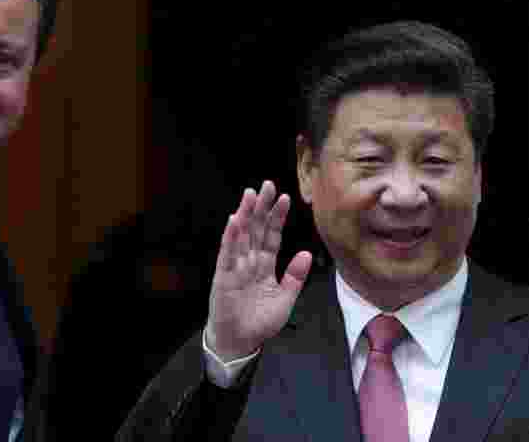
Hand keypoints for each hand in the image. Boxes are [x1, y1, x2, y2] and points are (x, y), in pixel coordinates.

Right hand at [205, 181, 312, 361]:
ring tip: (250, 195)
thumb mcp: (285, 300)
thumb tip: (305, 252)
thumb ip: (294, 277)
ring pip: (241, 235)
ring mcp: (236, 266)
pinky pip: (227, 254)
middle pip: (256, 229)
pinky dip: (230, 237)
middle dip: (261, 207)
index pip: (272, 235)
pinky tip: (234, 221)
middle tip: (267, 185)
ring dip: (245, 214)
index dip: (277, 217)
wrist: (239, 343)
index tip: (285, 197)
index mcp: (265, 265)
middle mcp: (249, 261)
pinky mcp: (224, 276)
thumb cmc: (259, 322)